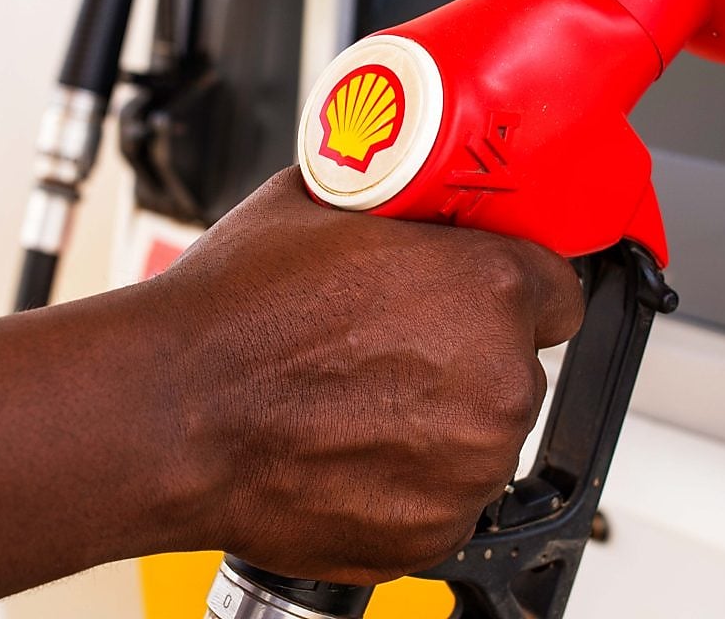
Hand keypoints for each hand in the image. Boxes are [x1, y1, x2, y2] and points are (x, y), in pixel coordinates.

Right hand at [155, 167, 583, 584]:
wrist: (166, 414)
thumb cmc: (229, 316)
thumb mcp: (318, 203)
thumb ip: (396, 203)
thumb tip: (409, 193)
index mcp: (487, 289)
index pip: (558, 291)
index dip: (513, 292)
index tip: (480, 301)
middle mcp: (495, 382)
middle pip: (516, 368)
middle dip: (466, 358)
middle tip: (389, 349)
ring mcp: (469, 467)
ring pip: (481, 437)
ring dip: (438, 423)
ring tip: (354, 402)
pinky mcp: (432, 531)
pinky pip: (443, 498)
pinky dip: (408, 482)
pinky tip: (345, 449)